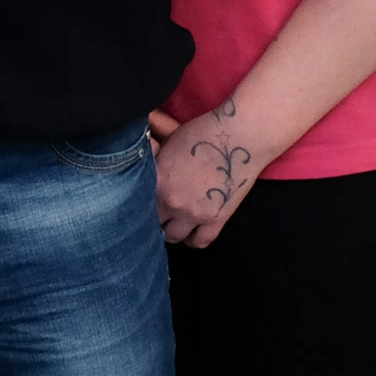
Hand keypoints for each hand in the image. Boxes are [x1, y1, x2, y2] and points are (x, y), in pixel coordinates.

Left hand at [155, 99, 267, 248]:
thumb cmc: (203, 132)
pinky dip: (194, 240)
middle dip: (155, 218)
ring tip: (175, 225)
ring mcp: (193, 213)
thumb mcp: (168, 142)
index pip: (137, 203)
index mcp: (156, 180)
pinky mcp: (215, 220)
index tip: (143, 204)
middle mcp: (170, 200)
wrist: (238, 137)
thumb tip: (144, 156)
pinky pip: (199, 242)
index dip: (140, 204)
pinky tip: (192, 233)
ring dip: (172, 231)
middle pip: (152, 222)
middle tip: (160, 214)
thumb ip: (154, 159)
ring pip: (173, 237)